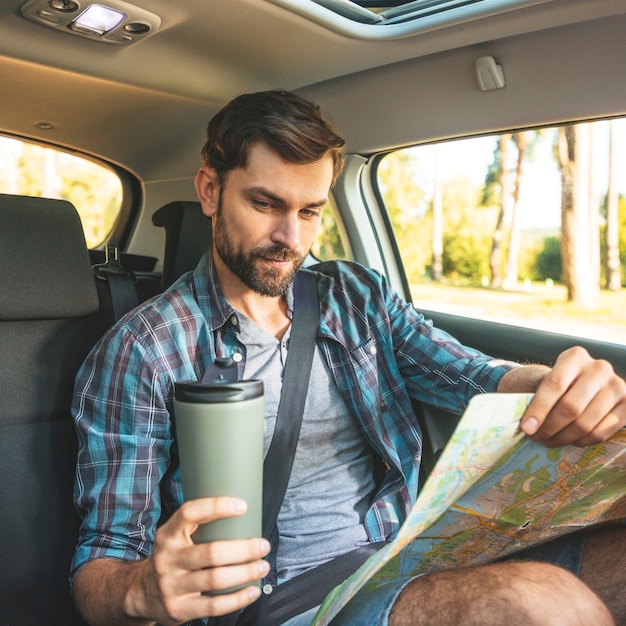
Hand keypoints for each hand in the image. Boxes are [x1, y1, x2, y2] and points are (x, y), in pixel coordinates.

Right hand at [130, 497, 269, 625]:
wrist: (142, 592)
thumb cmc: (173, 557)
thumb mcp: (176, 537)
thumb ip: (200, 526)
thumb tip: (243, 514)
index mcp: (168, 534)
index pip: (189, 513)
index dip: (217, 507)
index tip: (242, 506)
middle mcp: (168, 558)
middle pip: (211, 552)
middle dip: (244, 549)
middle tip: (263, 545)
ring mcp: (172, 585)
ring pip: (216, 579)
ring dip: (246, 572)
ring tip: (263, 566)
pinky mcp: (179, 608)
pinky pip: (213, 606)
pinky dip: (237, 599)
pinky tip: (252, 590)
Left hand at [519, 346, 625, 446]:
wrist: (581, 383)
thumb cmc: (556, 384)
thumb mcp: (544, 380)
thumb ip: (535, 396)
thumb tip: (526, 426)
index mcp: (575, 356)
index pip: (554, 384)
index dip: (539, 409)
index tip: (526, 427)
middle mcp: (599, 368)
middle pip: (571, 407)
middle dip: (549, 427)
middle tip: (536, 438)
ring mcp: (617, 387)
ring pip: (585, 423)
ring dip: (562, 438)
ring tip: (548, 441)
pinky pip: (600, 433)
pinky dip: (580, 441)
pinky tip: (567, 440)